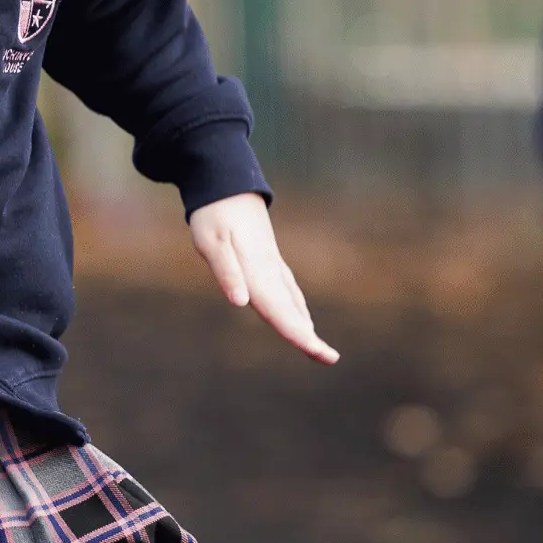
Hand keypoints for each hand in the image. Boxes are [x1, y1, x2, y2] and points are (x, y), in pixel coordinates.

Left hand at [188, 193, 338, 364]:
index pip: (280, 313)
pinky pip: (287, 289)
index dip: (300, 336)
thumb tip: (241, 302)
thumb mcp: (212, 244)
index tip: (322, 354)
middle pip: (291, 311)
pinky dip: (296, 306)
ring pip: (291, 300)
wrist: (226, 183)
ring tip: (316, 346)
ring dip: (303, 323)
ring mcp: (271, 264)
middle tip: (331, 359)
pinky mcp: (267, 257)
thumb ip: (226, 272)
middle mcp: (269, 271)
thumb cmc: (213, 215)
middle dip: (309, 337)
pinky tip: (299, 313)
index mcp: (257, 274)